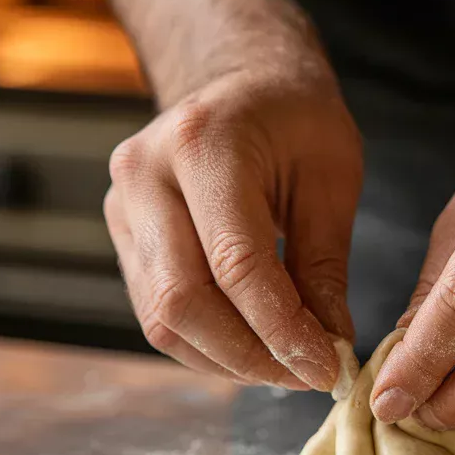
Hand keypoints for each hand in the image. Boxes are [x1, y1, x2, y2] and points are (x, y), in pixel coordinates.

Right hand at [104, 59, 362, 389]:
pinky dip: (207, 344)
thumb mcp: (333, 176)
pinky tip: (253, 347)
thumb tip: (330, 347)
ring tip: (286, 367)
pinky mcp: (122, 235)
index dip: (281, 330)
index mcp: (203, 144)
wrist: (238, 78)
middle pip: (182, 301)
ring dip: (227, 359)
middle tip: (306, 377)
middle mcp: (145, 175)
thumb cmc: (294, 117)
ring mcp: (122, 207)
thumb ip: (325, 265)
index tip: (326, 369)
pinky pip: (157, 312)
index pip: (235, 265)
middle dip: (250, 356)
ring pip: (162, 318)